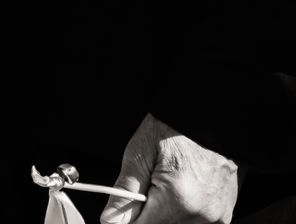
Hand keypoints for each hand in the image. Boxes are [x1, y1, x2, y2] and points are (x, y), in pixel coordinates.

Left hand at [101, 114, 236, 223]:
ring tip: (164, 185)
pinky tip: (180, 191)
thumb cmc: (174, 130)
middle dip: (146, 215)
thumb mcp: (141, 152)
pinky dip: (181, 214)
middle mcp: (202, 216)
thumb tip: (110, 220)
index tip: (124, 207)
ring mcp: (216, 218)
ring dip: (164, 215)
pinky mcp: (223, 217)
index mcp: (178, 200)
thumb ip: (125, 191)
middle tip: (147, 187)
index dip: (127, 219)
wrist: (212, 119)